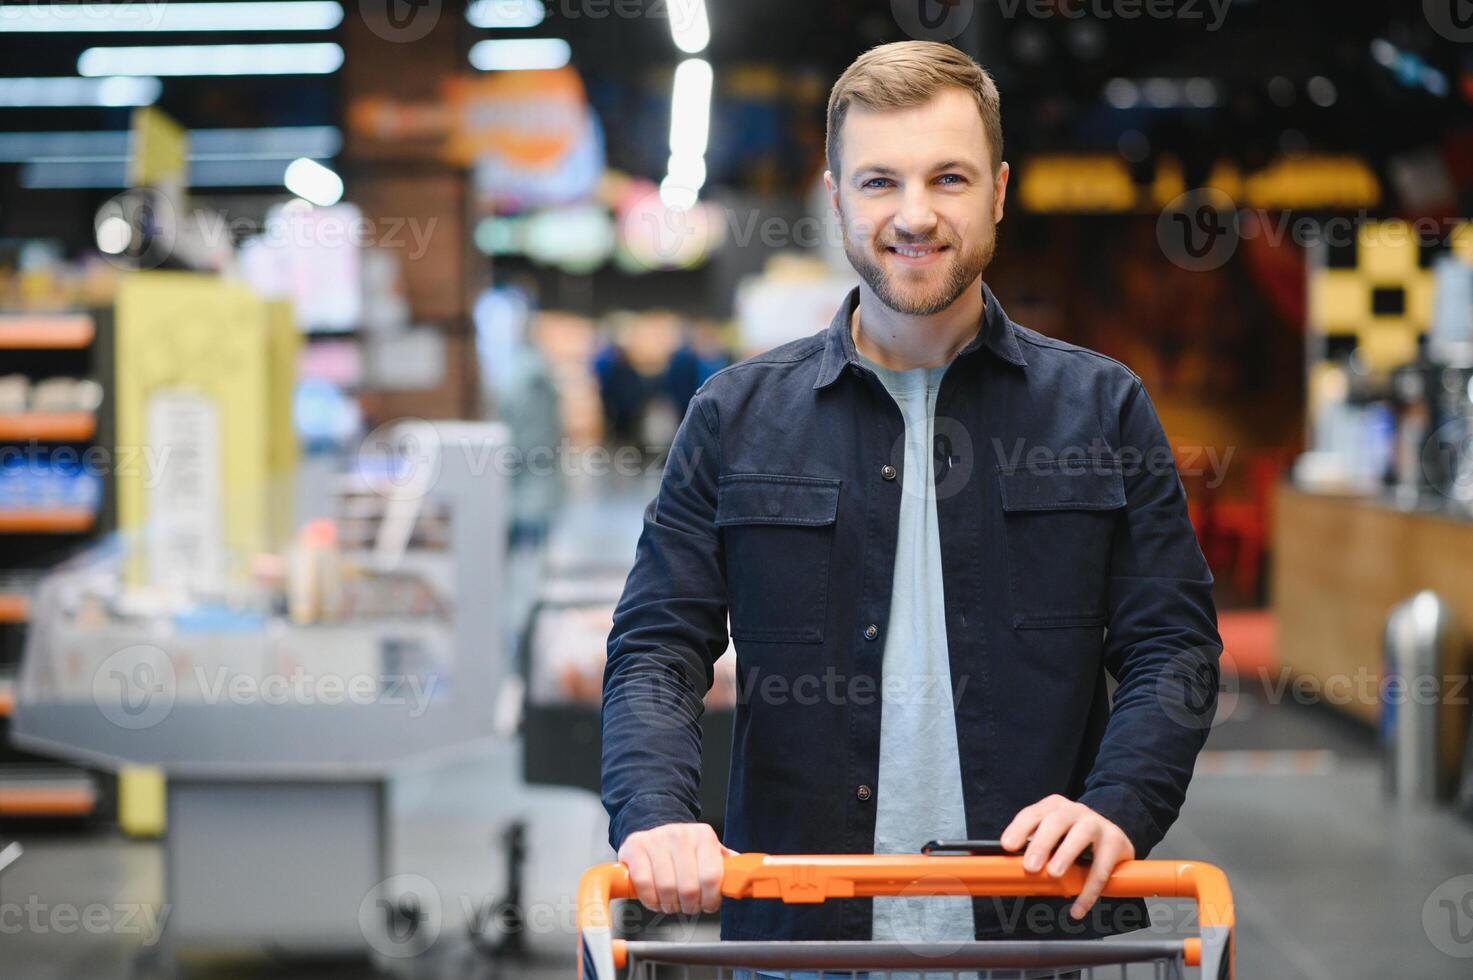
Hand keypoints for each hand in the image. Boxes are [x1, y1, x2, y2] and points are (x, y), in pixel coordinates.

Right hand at [618, 822, 736, 915]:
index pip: (711, 877)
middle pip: (688, 888)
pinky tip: (655, 899)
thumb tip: (744, 882)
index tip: (708, 905)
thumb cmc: (685, 848)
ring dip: (670, 905)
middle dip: (690, 906)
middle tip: (689, 906)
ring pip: (666, 888)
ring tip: (672, 903)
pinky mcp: (634, 847)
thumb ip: (727, 867)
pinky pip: (644, 884)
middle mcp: (680, 834)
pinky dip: (650, 900)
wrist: (655, 828)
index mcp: (703, 836)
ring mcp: (655, 840)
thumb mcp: (709, 852)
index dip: (710, 900)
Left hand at [1000, 795, 1135, 920]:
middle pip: (1056, 821)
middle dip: (1041, 843)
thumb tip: (1011, 872)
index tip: (1007, 846)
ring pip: (1081, 835)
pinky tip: (1078, 908)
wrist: (1113, 835)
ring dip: (1065, 854)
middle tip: (1030, 866)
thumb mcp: (1053, 838)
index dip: (1019, 829)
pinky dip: (1089, 890)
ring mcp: (1096, 823)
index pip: (1032, 814)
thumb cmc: (1073, 839)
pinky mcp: (1115, 841)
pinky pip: (1102, 867)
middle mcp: (1075, 811)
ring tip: (1054, 875)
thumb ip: (1035, 849)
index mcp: (1053, 807)